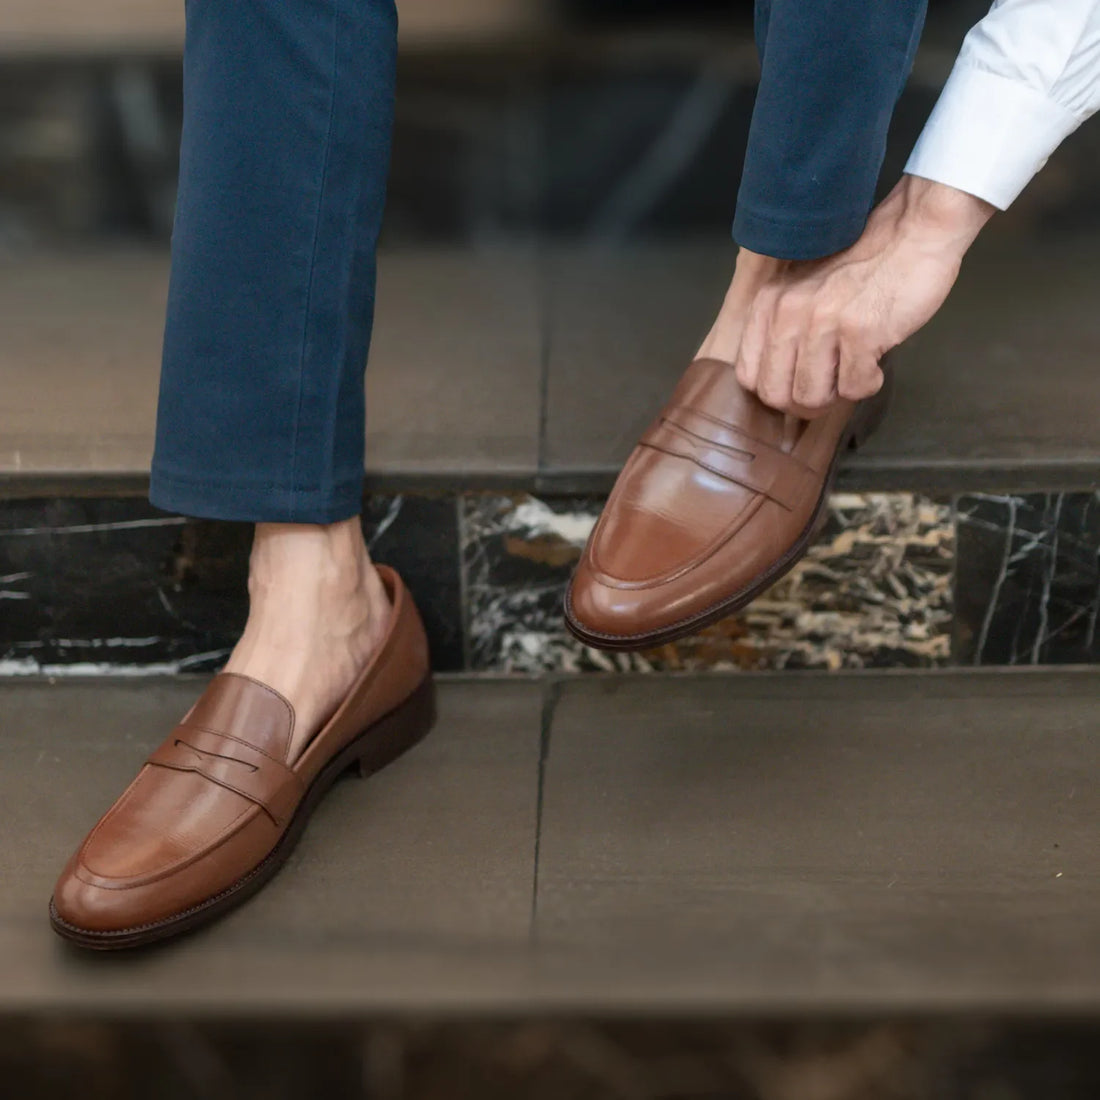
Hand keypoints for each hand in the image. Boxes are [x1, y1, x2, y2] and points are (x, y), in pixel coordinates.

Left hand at [735, 176, 995, 415]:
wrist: (912, 234)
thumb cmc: (862, 266)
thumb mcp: (804, 291)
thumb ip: (784, 328)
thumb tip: (778, 384)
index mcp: (768, 304)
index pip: (748, 376)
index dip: (777, 391)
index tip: (802, 383)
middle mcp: (787, 313)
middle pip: (777, 395)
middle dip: (806, 402)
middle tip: (832, 385)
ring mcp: (822, 322)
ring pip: (811, 398)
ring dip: (838, 394)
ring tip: (855, 368)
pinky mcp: (860, 331)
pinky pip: (853, 389)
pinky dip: (868, 383)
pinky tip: (876, 361)